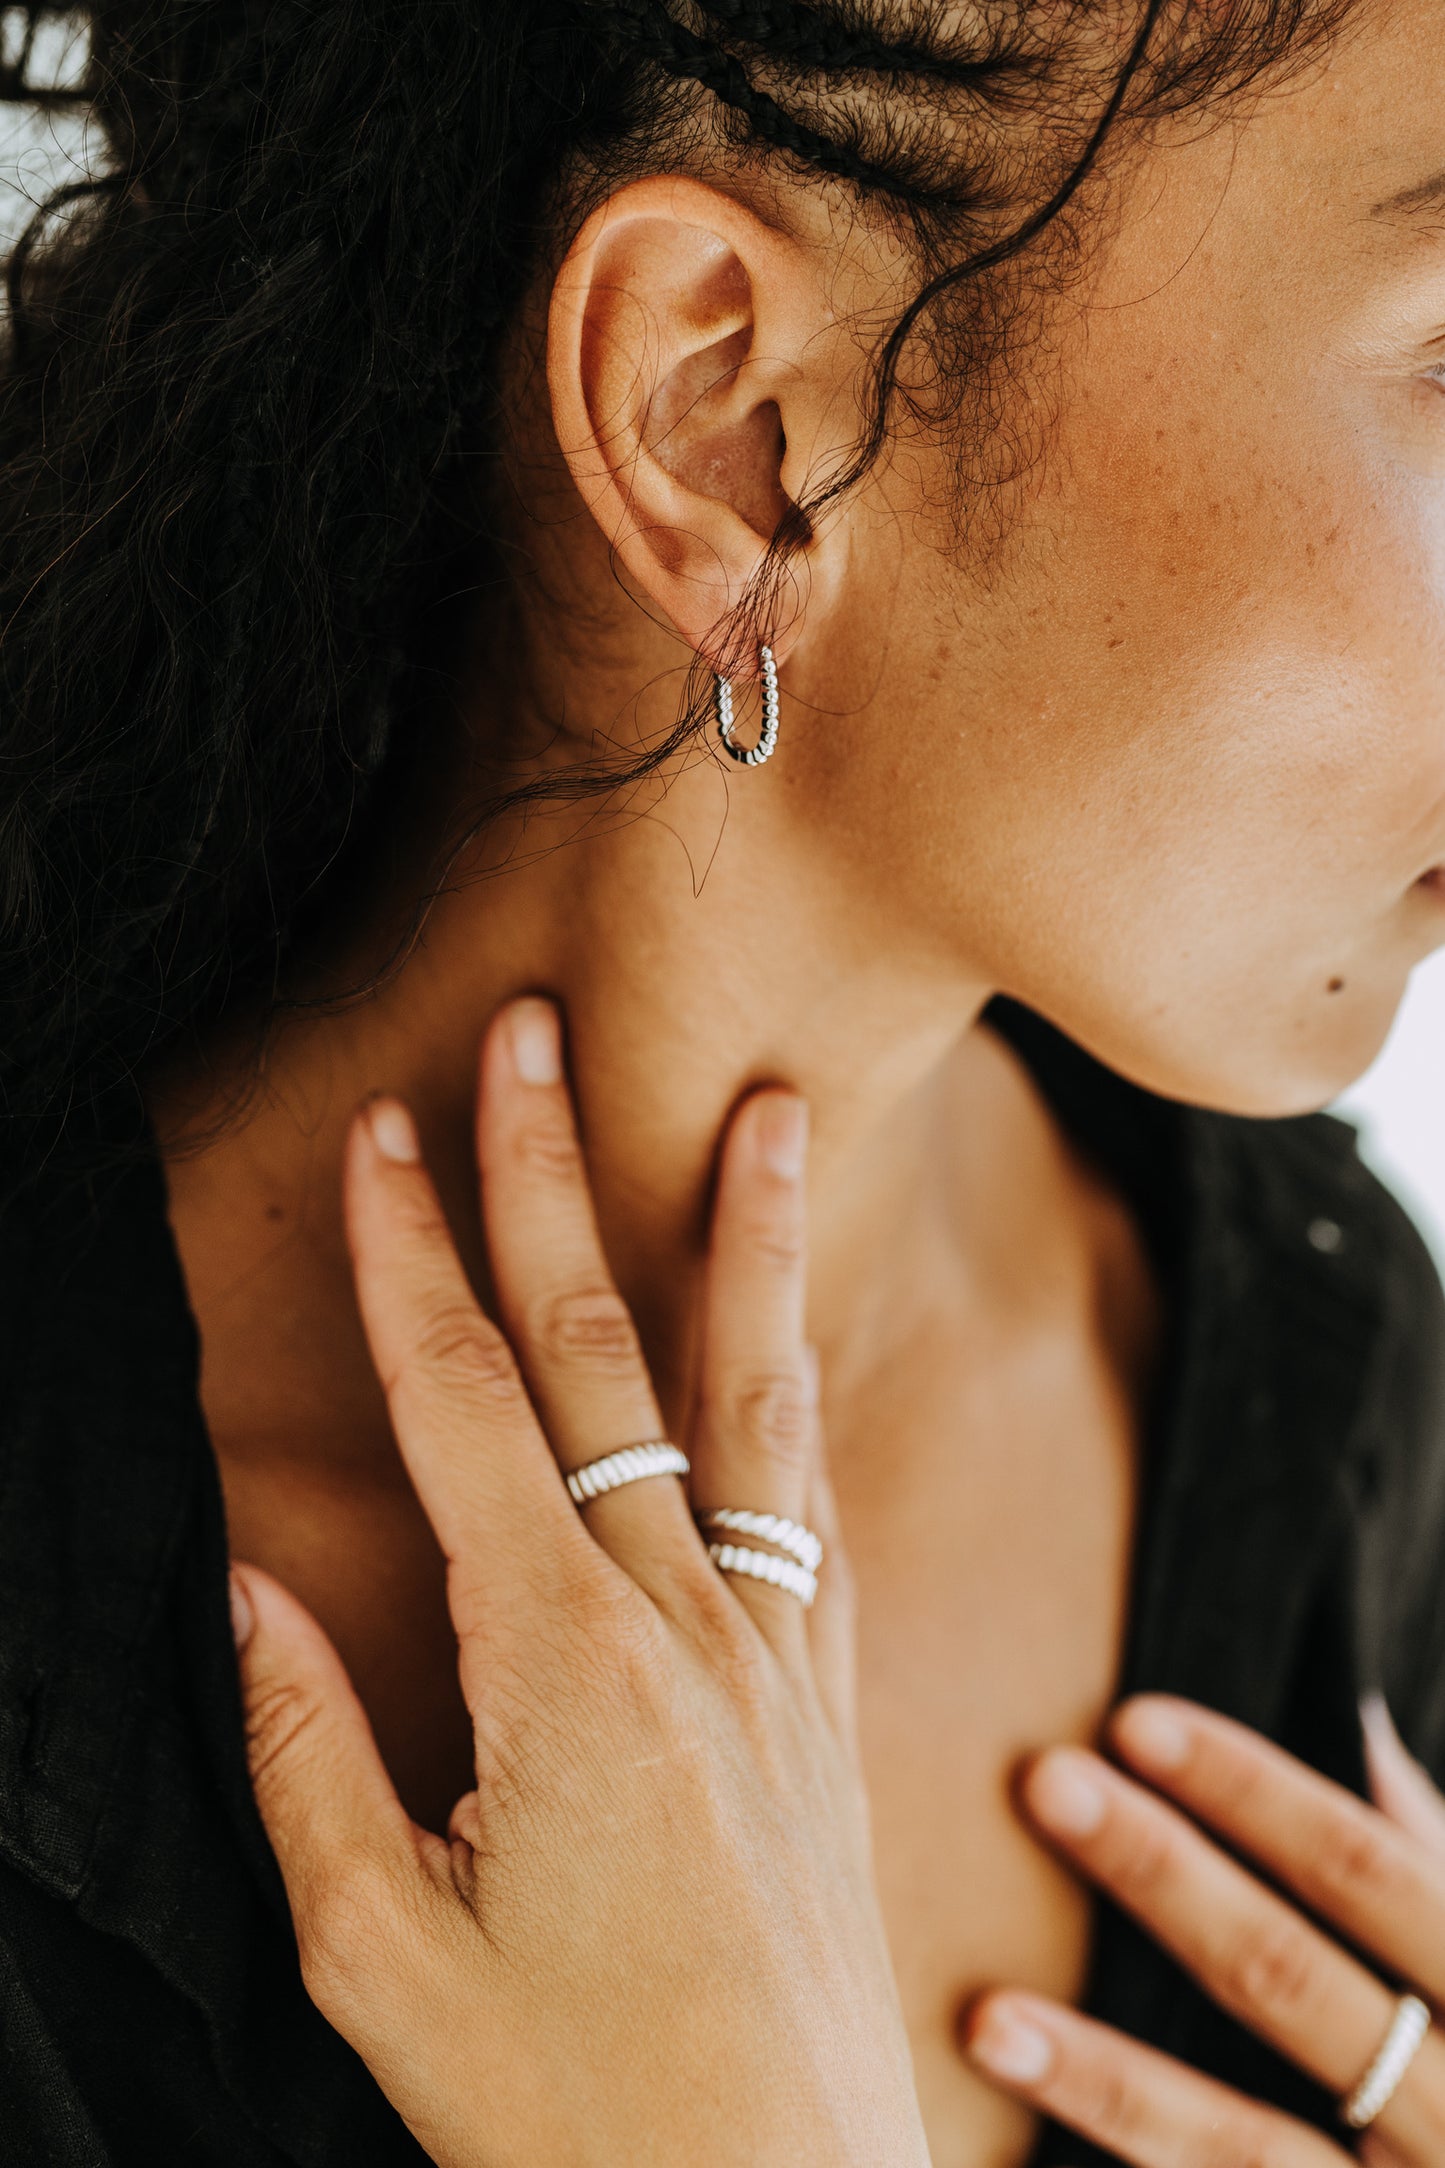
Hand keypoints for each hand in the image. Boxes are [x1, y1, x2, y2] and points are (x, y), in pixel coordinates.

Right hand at [229, 998, 928, 2167]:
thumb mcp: (386, 1960)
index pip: (471, 1407)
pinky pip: (814, 1498)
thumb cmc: (573, 2111)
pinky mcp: (822, 1693)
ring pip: (754, 1395)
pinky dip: (795, 1383)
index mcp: (563, 1669)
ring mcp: (775, 1648)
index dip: (415, 1257)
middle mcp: (688, 1623)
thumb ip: (307, 1760)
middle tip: (538, 1032)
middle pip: (607, 1352)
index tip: (387, 1130)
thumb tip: (242, 1588)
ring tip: (770, 1103)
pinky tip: (793, 1326)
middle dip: (556, 1178)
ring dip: (742, 1236)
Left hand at [964, 1694, 1444, 2164]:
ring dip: (1106, 2073)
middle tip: (1047, 1784)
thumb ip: (1424, 1854)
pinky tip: (1027, 2135)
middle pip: (1287, 1978)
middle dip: (1162, 1875)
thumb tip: (1348, 1722)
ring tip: (989, 2021)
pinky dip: (1128, 2157)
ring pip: (1243, 2141)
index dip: (1252, 1791)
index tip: (1134, 1723)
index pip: (1364, 1868)